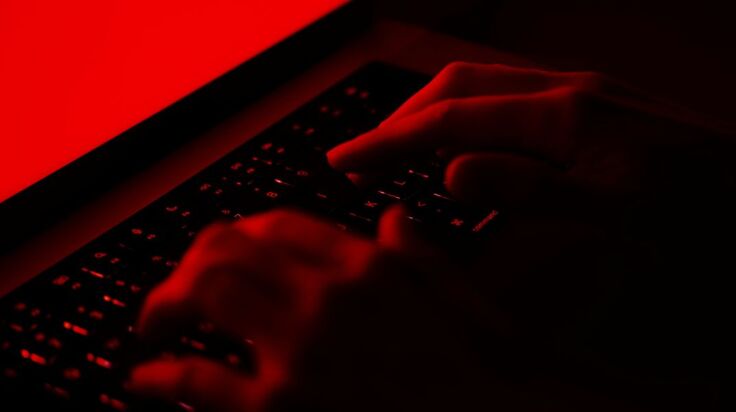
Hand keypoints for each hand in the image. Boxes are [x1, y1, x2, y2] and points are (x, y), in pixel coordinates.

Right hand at [328, 62, 734, 407]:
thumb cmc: (701, 212)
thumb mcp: (617, 212)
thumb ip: (531, 189)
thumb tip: (451, 171)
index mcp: (564, 115)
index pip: (450, 120)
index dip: (388, 141)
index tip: (343, 160)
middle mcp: (568, 88)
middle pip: (458, 86)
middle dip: (402, 117)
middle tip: (364, 154)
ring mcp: (584, 89)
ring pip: (484, 84)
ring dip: (434, 111)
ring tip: (403, 145)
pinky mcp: (596, 101)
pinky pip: (513, 94)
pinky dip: (473, 114)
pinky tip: (471, 138)